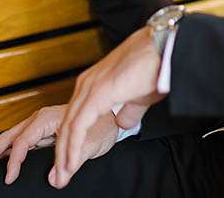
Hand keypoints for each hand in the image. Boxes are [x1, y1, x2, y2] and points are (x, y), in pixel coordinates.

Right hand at [0, 105, 118, 184]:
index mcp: (50, 118)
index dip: (14, 160)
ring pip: (12, 138)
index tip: (9, 178)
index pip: (24, 140)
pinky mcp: (44, 132)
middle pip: (10, 135)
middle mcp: (42, 119)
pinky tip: (1, 159)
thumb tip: (54, 180)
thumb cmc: (104, 126)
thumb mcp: (92, 144)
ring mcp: (41, 125)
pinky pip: (21, 141)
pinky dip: (8, 150)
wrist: (113, 119)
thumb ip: (73, 161)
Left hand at [51, 27, 164, 187]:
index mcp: (94, 82)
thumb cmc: (155, 66)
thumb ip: (129, 110)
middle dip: (62, 151)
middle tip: (59, 175)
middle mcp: (87, 83)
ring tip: (62, 175)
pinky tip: (71, 162)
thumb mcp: (139, 95)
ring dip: (64, 154)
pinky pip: (78, 126)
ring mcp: (90, 87)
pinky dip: (73, 146)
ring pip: (68, 127)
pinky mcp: (97, 94)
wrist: (164, 48)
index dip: (70, 140)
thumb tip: (123, 123)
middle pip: (67, 123)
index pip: (75, 116)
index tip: (68, 161)